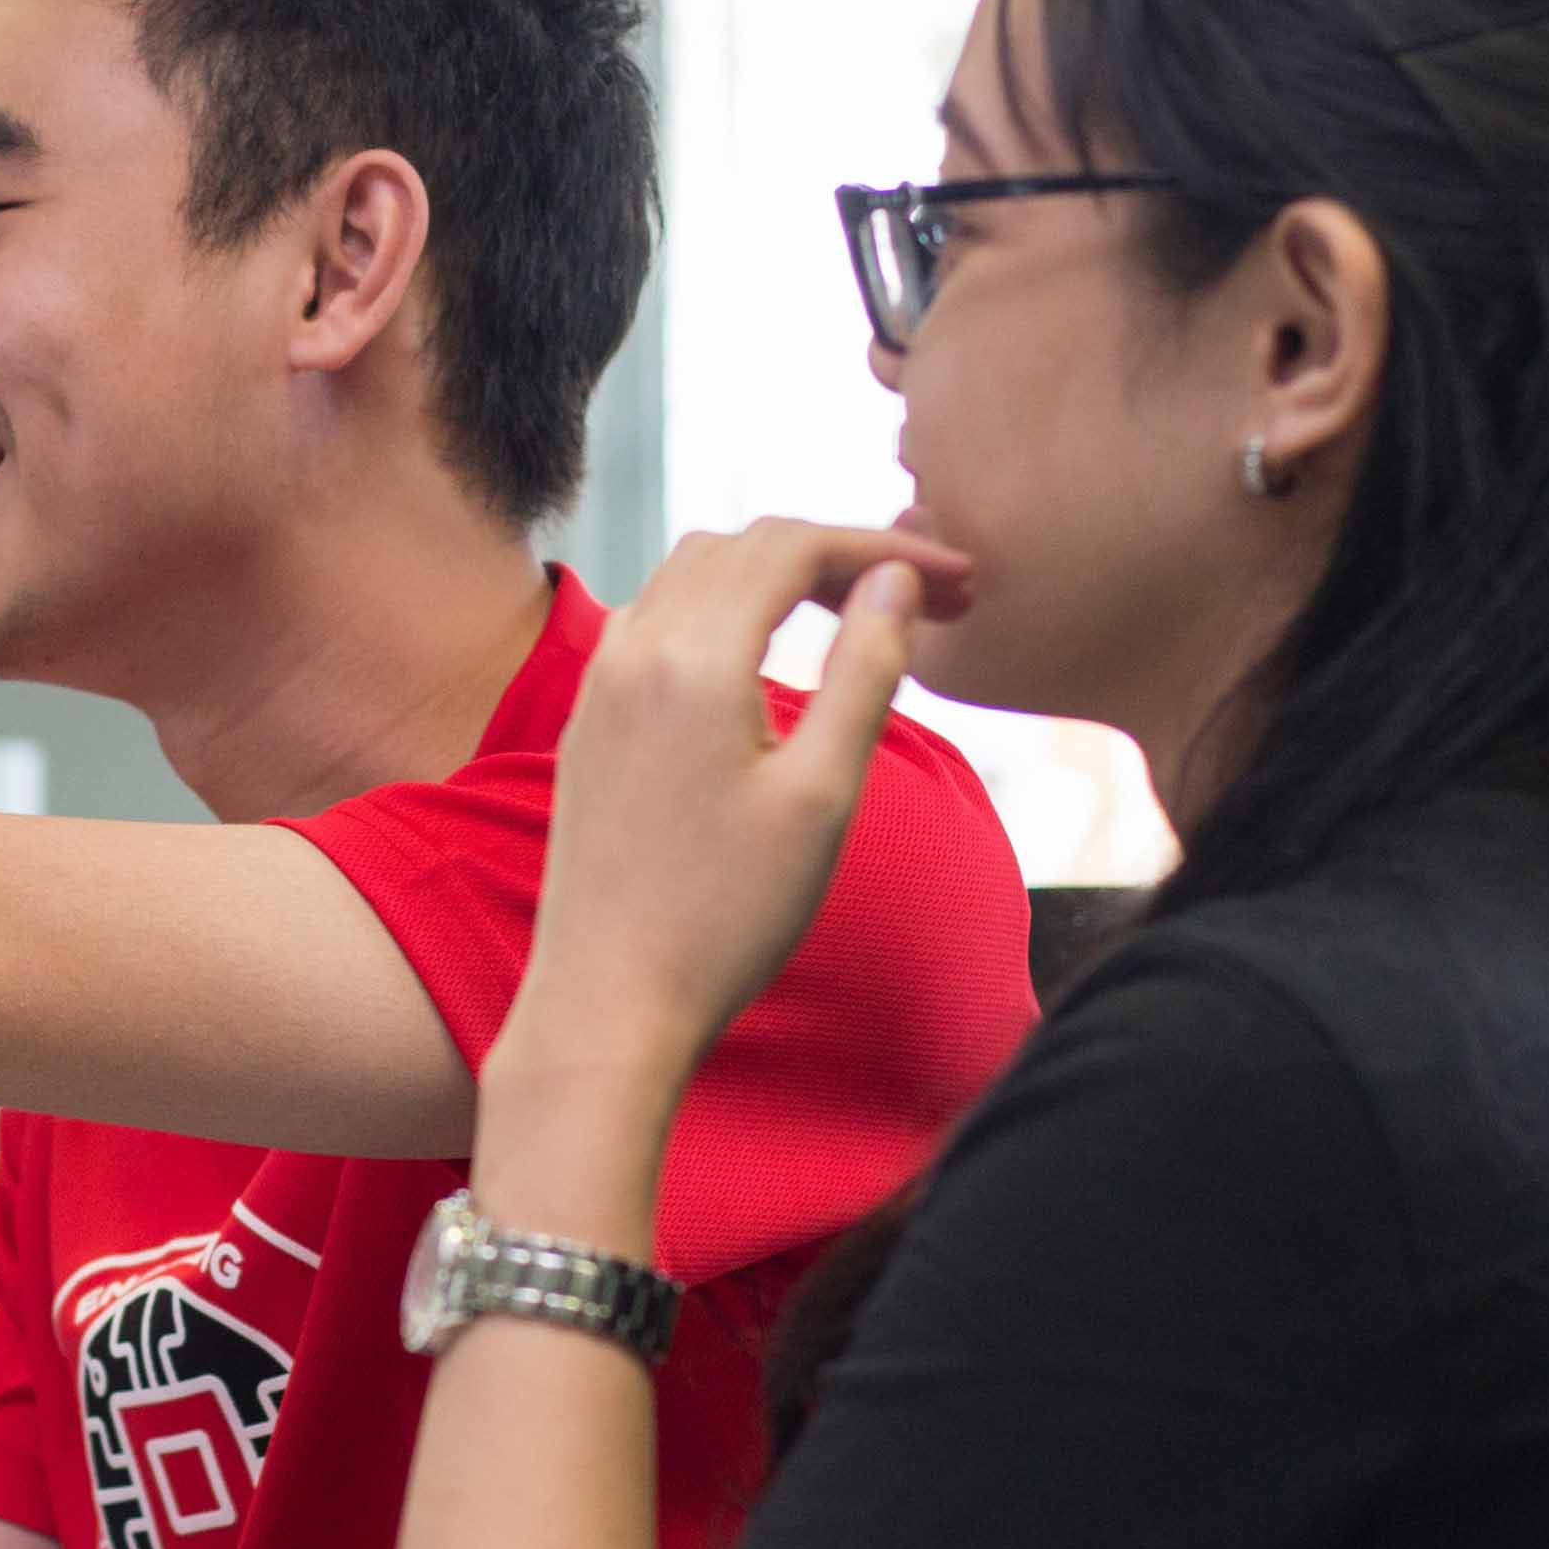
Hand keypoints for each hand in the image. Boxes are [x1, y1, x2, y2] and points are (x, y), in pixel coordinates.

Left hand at [497, 522, 954, 1118]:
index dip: (886, 547)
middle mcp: (631, 649)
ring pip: (692, 575)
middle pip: (743, 547)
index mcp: (692, 656)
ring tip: (856, 611)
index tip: (960, 579)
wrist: (605, 1002)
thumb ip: (865, 671)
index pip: (795, 547)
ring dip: (776, 573)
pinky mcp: (588, 723)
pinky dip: (723, 608)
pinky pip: (656, 621)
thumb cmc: (725, 915)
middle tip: (926, 595)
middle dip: (838, 553)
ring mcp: (599, 684)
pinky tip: (766, 657)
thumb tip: (894, 582)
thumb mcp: (823, 795)